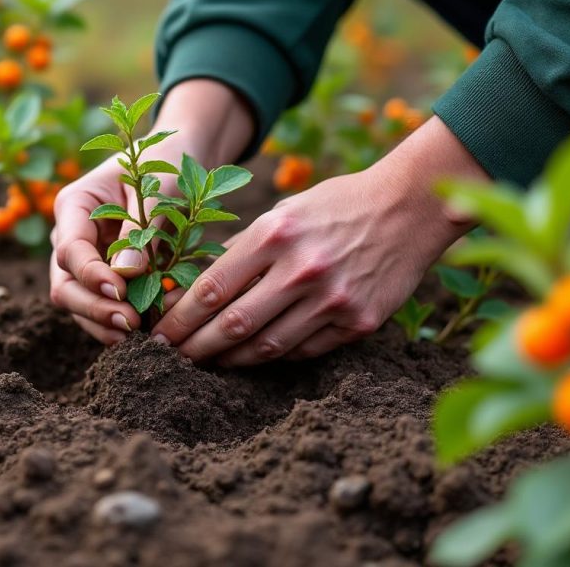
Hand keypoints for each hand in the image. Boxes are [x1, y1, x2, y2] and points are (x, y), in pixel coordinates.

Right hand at [49, 79, 253, 343]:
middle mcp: (70, 234)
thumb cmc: (166, 165)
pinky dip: (116, 321)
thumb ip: (140, 230)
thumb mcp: (158, 189)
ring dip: (103, 322)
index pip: (70, 250)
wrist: (176, 160)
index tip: (122, 292)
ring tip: (138, 335)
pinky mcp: (101, 274)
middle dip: (94, 308)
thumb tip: (127, 276)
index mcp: (74, 205)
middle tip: (131, 324)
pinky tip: (142, 333)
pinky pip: (99, 305)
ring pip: (77, 302)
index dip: (92, 276)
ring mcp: (83, 258)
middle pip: (64, 284)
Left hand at [151, 116, 490, 365]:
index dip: (178, 318)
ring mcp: (332, 300)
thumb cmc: (337, 205)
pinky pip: (304, 350)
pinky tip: (254, 357)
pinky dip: (274, 356)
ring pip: (266, 346)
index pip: (210, 288)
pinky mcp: (358, 321)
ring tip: (207, 364)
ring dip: (230, 360)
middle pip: (232, 325)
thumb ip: (245, 249)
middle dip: (194, 348)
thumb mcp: (284, 212)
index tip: (158, 333)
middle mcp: (301, 269)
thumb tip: (197, 287)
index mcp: (275, 234)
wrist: (411, 207)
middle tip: (170, 359)